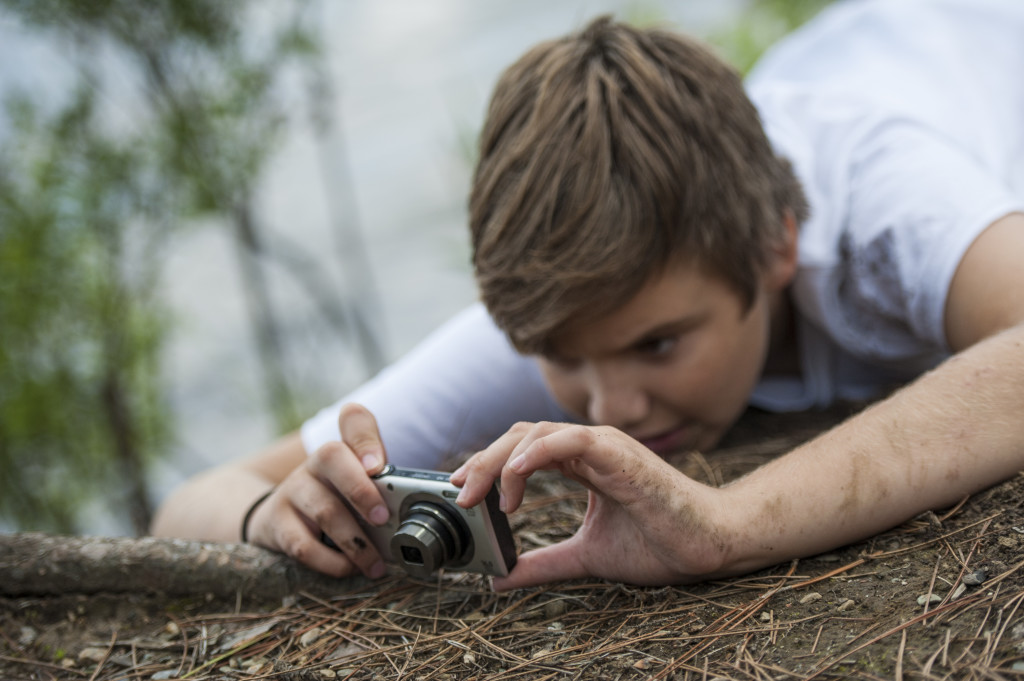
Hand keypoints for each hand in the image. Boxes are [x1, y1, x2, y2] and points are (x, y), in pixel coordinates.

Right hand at [246, 404, 390, 578]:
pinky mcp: (277, 523)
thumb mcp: (358, 486)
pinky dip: (332, 562)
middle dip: (361, 491)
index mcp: (343, 448)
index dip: (366, 437)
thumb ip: (388, 490)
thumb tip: (419, 515)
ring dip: (356, 542)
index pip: (353, 419)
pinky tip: (348, 569)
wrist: (277, 517)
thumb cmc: (335, 502)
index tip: (378, 466)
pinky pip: (304, 545)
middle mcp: (315, 462)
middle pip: (332, 456)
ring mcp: (293, 490)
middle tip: (384, 519)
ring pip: (324, 509)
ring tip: (376, 564)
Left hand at [451, 422, 729, 589]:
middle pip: (521, 436)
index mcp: (581, 463)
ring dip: (502, 460)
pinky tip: (516, 475)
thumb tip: (500, 578)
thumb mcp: (584, 556)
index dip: (488, 466)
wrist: (707, 545)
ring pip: (538, 433)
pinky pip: (571, 440)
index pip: (522, 450)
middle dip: (484, 462)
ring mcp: (605, 446)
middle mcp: (589, 448)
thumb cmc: (657, 543)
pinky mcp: (621, 454)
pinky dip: (538, 452)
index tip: (463, 493)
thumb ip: (543, 562)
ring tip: (485, 495)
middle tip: (462, 494)